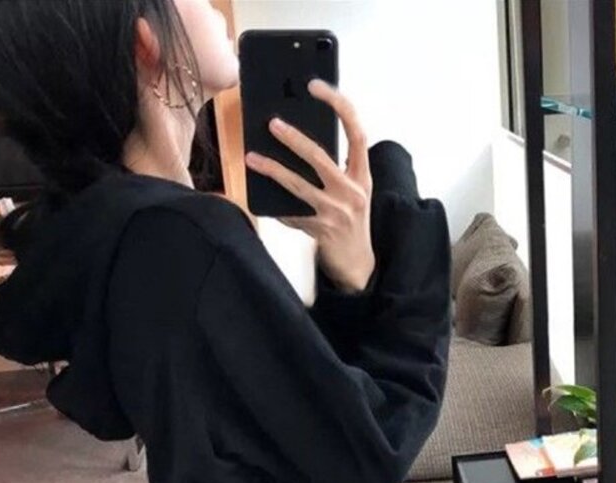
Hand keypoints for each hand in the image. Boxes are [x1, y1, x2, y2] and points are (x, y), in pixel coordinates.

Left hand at [244, 79, 374, 292]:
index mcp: (363, 175)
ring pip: (299, 185)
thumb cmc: (351, 220)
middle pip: (321, 157)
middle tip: (272, 123)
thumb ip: (335, 168)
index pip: (356, 132)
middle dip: (293, 139)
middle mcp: (353, 192)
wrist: (358, 263)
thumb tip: (296, 140)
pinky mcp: (322, 230)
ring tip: (252, 157)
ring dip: (273, 169)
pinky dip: (277, 206)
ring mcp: (337, 212)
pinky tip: (261, 198)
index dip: (339, 105)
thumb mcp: (352, 190)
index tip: (317, 86)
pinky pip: (292, 213)